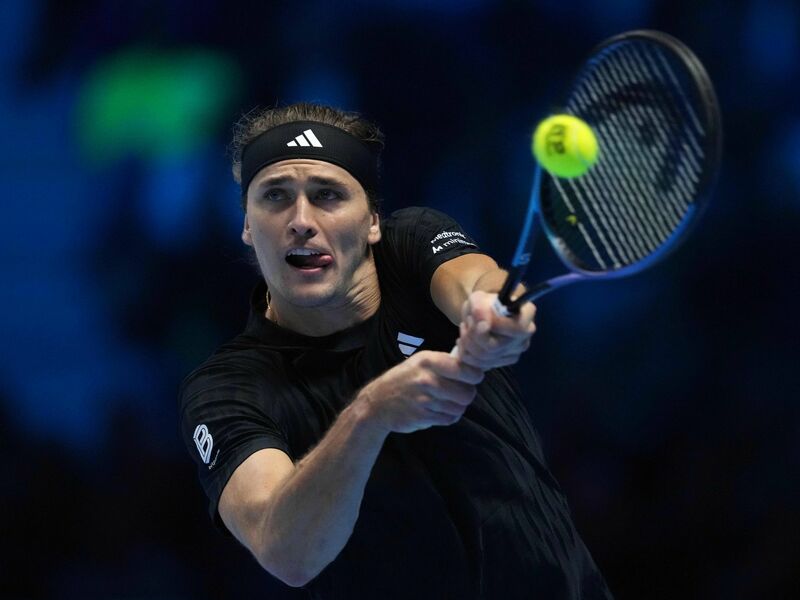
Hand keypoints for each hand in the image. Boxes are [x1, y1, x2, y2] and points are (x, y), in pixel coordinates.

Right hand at [357, 351, 483, 433]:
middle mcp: (426, 379)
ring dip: (457, 407)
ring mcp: (424, 399)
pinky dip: (448, 417)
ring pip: (460, 407)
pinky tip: (439, 411)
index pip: (466, 369)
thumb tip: (473, 359)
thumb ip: (444, 362)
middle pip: (467, 392)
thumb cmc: (403, 380)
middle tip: (460, 392)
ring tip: (448, 402)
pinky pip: (449, 419)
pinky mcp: (423, 416)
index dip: (475, 375)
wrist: (377, 404)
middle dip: (467, 394)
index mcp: (428, 361)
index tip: (473, 377)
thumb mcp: (420, 362)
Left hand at [453, 290, 535, 369]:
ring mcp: (515, 352)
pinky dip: (468, 354)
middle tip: (467, 323)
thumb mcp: (478, 298)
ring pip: (485, 358)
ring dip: (468, 344)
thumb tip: (483, 323)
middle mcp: (524, 337)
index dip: (496, 326)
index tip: (479, 320)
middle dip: (473, 336)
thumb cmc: (484, 304)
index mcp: (526, 315)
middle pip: (495, 347)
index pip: (518, 328)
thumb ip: (480, 306)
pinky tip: (468, 341)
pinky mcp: (502, 363)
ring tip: (466, 329)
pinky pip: (481, 365)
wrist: (482, 315)